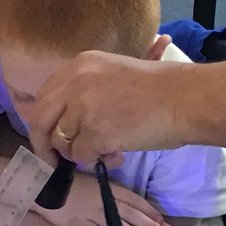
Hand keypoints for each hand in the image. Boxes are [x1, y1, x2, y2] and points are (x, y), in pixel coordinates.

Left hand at [29, 50, 190, 166]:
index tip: (47, 134)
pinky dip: (95, 161)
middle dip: (43, 143)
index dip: (43, 118)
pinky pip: (81, 156)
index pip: (45, 94)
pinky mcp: (95, 133)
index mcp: (80, 65)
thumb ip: (87, 90)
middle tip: (53, 159)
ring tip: (106, 153)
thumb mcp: (114, 73)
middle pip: (40, 118)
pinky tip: (116, 156)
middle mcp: (76, 83)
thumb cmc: (160, 88)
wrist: (185, 99)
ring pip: (62, 141)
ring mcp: (83, 108)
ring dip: (79, 153)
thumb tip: (67, 120)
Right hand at [36, 172, 166, 225]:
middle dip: (148, 224)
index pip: (132, 199)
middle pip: (129, 213)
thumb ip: (106, 187)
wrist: (41, 185)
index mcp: (105, 187)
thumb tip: (125, 199)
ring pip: (117, 225)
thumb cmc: (66, 181)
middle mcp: (101, 200)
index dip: (148, 209)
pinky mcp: (78, 224)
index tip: (160, 219)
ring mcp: (89, 213)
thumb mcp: (90, 178)